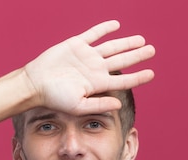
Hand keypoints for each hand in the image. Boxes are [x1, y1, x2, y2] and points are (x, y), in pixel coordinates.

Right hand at [23, 20, 155, 115]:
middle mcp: (95, 69)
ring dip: (126, 43)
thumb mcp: (78, 106)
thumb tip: (119, 104)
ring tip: (141, 40)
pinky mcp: (76, 44)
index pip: (123, 81)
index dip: (138, 77)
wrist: (35, 83)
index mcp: (97, 84)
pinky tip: (116, 25)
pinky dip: (105, 29)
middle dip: (137, 56)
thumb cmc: (54, 98)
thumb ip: (99, 105)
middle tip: (152, 50)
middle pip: (121, 61)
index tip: (152, 74)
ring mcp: (87, 56)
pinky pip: (94, 34)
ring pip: (112, 47)